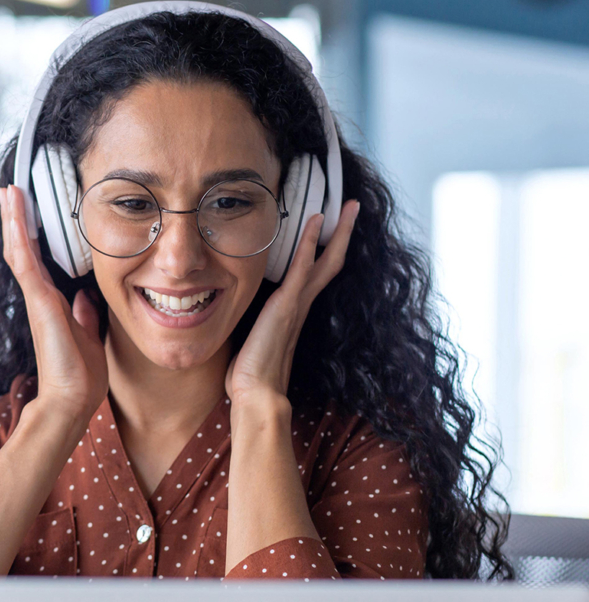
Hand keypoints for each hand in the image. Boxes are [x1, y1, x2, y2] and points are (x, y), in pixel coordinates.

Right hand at [0, 185, 108, 431]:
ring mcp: (37, 298)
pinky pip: (25, 260)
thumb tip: (83, 297)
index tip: (31, 211)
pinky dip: (20, 234)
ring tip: (10, 191)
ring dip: (15, 219)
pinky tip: (15, 210)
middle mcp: (41, 297)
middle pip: (24, 250)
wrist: (73, 400)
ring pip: (20, 250)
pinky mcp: (39, 301)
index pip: (39, 261)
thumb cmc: (80, 374)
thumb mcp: (89, 335)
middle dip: (19, 221)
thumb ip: (84, 314)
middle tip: (13, 191)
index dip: (33, 236)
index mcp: (53, 303)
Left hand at [225, 200, 360, 404]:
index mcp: (294, 313)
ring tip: (347, 206)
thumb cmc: (253, 375)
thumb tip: (248, 322)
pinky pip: (301, 268)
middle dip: (342, 234)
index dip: (326, 250)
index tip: (332, 230)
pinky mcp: (286, 305)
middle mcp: (301, 306)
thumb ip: (258, 328)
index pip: (316, 274)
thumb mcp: (255, 343)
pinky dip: (310, 243)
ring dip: (336, 231)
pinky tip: (316, 222)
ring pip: (324, 261)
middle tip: (352, 206)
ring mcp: (296, 304)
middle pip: (331, 262)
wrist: (256, 395)